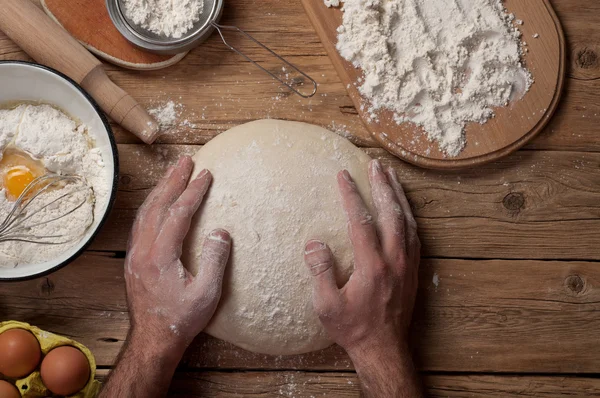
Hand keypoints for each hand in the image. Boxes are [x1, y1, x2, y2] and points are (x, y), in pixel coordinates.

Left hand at [125, 156, 231, 352]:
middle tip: (186, 160)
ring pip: (145, 212)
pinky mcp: (134, 260)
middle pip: (157, 205)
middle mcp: (143, 250)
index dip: (193, 192)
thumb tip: (221, 232)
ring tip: (173, 173)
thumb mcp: (206, 294)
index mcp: (160, 256)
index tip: (206, 175)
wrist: (153, 339)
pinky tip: (158, 201)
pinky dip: (151, 205)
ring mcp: (135, 254)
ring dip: (160, 190)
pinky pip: (141, 223)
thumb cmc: (181, 319)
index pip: (178, 214)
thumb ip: (214, 260)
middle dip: (173, 180)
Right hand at [304, 159, 420, 395]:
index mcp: (372, 266)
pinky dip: (408, 214)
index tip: (343, 175)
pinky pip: (414, 234)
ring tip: (390, 175)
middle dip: (382, 185)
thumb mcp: (326, 306)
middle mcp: (394, 260)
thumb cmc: (353, 328)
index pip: (361, 221)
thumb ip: (320, 272)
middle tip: (375, 164)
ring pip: (407, 220)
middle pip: (391, 213)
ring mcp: (408, 264)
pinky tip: (403, 206)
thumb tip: (315, 243)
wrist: (384, 349)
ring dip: (398, 195)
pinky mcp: (414, 270)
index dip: (351, 195)